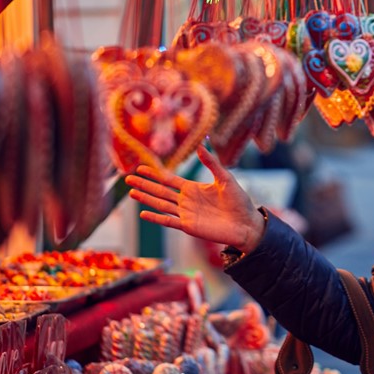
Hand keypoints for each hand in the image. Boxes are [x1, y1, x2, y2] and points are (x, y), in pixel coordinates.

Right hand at [125, 145, 264, 252]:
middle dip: (144, 184)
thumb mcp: (225, 178)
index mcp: (193, 188)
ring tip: (131, 192)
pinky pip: (169, 221)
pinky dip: (156, 218)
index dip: (155, 173)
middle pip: (160, 191)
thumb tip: (200, 146)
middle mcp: (186, 201)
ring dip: (146, 199)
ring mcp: (186, 214)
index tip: (140, 167)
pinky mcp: (189, 226)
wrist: (246, 224)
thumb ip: (212, 163)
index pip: (169, 180)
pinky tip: (143, 213)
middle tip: (127, 178)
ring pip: (161, 205)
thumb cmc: (239, 201)